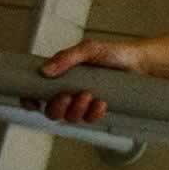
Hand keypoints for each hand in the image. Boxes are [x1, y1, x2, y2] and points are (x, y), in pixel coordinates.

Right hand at [21, 39, 144, 123]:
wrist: (139, 63)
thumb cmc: (113, 53)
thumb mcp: (89, 49)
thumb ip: (67, 57)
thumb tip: (45, 71)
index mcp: (59, 77)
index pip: (35, 94)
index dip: (29, 101)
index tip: (33, 102)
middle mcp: (68, 91)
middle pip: (51, 112)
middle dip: (57, 107)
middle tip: (68, 96)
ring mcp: (83, 102)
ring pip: (70, 118)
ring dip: (77, 110)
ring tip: (89, 95)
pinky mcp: (97, 109)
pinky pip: (89, 119)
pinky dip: (94, 113)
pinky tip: (101, 103)